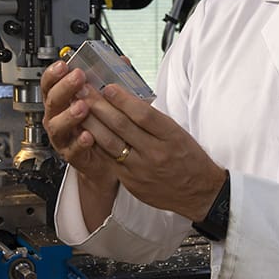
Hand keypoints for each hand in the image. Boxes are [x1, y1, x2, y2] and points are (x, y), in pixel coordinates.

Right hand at [41, 61, 119, 230]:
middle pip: (52, 101)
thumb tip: (122, 61)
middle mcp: (57, 117)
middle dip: (64, 88)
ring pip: (57, 125)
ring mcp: (62, 137)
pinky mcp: (72, 155)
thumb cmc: (103, 122)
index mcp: (62, 99)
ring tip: (82, 107)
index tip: (64, 65)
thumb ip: (110, 78)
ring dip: (69, 115)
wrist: (107, 156)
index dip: (54, 74)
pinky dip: (79, 143)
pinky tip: (88, 136)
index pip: (50, 83)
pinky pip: (72, 150)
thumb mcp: (106, 97)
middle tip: (78, 78)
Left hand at [85, 83, 226, 221]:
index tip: (107, 86)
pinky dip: (94, 145)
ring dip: (91, 123)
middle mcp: (155, 152)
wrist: (199, 192)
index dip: (122, 99)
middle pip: (122, 126)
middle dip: (99, 105)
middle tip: (83, 90)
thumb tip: (126, 98)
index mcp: (170, 136)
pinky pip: (108, 160)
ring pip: (110, 143)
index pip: (143, 114)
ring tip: (78, 108)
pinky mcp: (131, 182)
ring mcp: (141, 169)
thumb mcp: (178, 132)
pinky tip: (84, 133)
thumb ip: (153, 118)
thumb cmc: (189, 158)